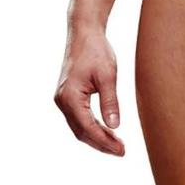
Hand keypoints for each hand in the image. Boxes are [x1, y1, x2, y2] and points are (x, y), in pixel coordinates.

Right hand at [54, 26, 124, 155]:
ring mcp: (62, 99)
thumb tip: (115, 127)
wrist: (84, 33)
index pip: (88, 127)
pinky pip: (78, 118)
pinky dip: (92, 127)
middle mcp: (62, 101)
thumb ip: (110, 101)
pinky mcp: (67, 96)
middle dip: (101, 143)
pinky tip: (106, 130)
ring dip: (97, 137)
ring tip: (117, 144)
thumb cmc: (96, 50)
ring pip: (79, 127)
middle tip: (122, 151)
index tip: (121, 150)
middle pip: (81, 132)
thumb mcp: (108, 75)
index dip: (105, 141)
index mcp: (70, 97)